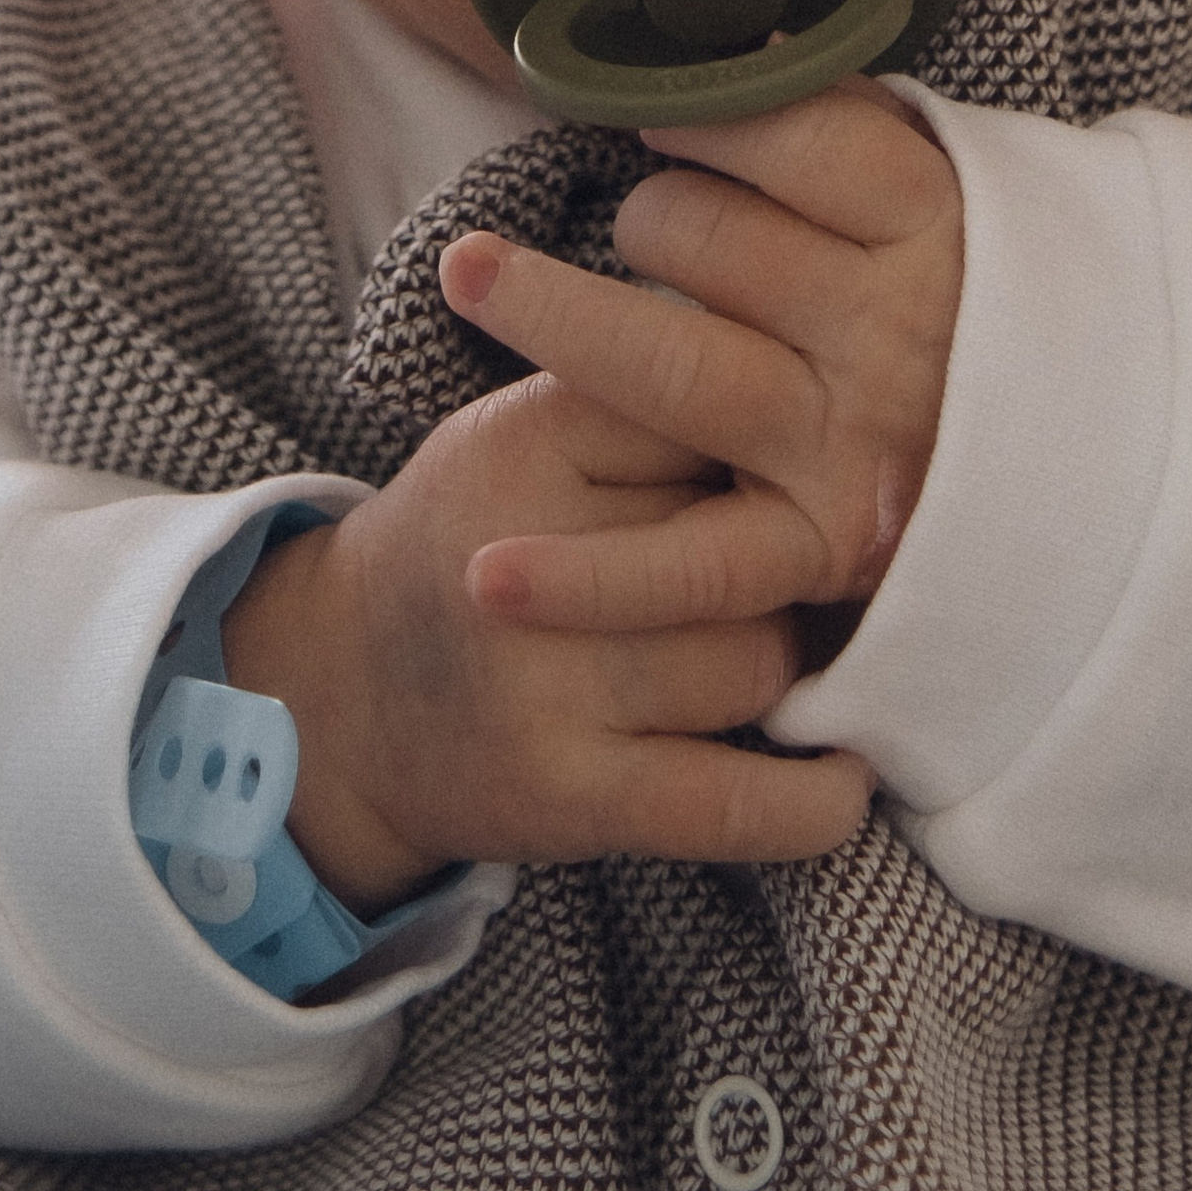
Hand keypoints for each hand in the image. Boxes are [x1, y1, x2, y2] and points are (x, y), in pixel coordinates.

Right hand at [222, 373, 870, 911]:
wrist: (344, 692)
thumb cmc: (476, 531)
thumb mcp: (527, 425)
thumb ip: (646, 394)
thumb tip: (822, 386)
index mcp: (528, 439)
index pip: (710, 411)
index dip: (771, 436)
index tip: (801, 447)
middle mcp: (529, 563)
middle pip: (749, 543)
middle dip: (783, 555)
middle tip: (793, 556)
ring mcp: (546, 691)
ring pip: (756, 664)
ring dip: (781, 661)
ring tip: (771, 646)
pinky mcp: (568, 798)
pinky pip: (730, 804)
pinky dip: (808, 800)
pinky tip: (847, 776)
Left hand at [445, 74, 963, 654]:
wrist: (1101, 479)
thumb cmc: (982, 308)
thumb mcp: (956, 196)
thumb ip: (855, 123)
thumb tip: (751, 30)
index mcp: (937, 225)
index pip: (792, 134)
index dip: (703, 109)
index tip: (655, 108)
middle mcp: (898, 333)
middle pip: (710, 239)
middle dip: (651, 214)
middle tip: (650, 225)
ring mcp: (856, 446)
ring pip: (669, 365)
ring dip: (552, 315)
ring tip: (472, 277)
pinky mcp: (823, 552)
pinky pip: (687, 568)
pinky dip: (585, 580)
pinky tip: (487, 571)